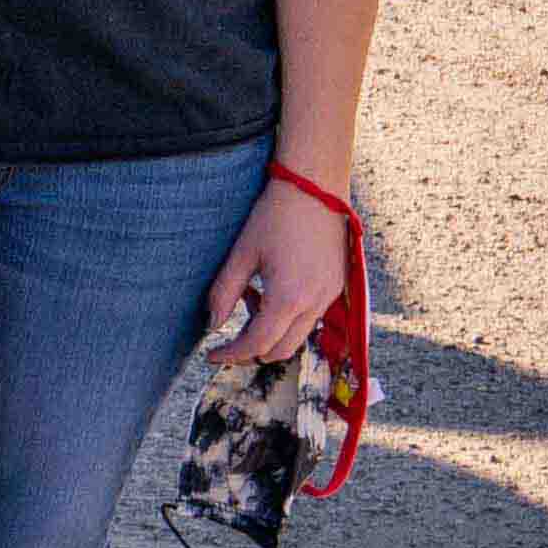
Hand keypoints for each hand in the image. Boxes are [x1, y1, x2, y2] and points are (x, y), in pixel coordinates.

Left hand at [203, 174, 354, 364]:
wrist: (315, 191)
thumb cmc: (274, 217)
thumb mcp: (240, 254)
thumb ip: (223, 293)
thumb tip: (213, 325)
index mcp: (289, 298)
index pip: (258, 344)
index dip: (232, 355)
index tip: (211, 356)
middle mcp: (315, 303)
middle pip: (281, 349)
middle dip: (251, 351)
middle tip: (225, 339)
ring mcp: (330, 297)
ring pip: (297, 336)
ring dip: (269, 331)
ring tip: (247, 297)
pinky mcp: (336, 288)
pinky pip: (309, 318)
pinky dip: (286, 317)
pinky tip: (267, 290)